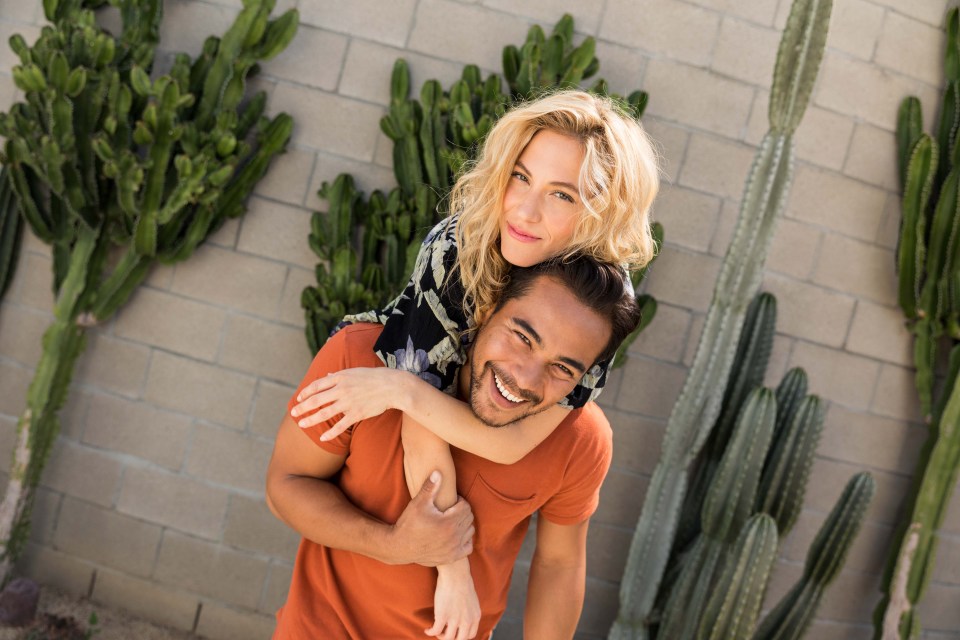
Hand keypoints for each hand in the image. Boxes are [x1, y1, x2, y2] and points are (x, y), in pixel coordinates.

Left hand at [290, 367, 409, 438]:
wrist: (392, 386)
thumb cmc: (375, 377)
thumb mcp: (355, 371)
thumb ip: (340, 375)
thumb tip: (328, 376)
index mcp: (340, 378)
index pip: (317, 385)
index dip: (306, 392)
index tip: (299, 398)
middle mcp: (341, 390)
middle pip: (316, 400)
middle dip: (302, 407)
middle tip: (293, 413)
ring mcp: (348, 402)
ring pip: (324, 413)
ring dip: (310, 420)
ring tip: (301, 424)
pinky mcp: (357, 414)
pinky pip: (340, 426)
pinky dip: (330, 433)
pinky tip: (322, 438)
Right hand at [390, 471, 474, 565]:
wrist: (400, 547)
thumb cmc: (409, 523)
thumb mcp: (418, 503)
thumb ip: (430, 487)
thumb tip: (438, 472)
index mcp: (449, 522)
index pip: (466, 506)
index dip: (459, 501)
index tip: (449, 502)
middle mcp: (454, 537)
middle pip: (469, 518)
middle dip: (462, 511)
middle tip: (449, 510)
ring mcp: (454, 549)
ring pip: (470, 531)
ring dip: (464, 524)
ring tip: (452, 521)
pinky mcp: (451, 557)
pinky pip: (468, 547)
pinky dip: (465, 540)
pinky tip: (455, 535)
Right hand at [426, 560, 480, 639]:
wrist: (455, 573)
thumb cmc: (462, 582)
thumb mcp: (472, 600)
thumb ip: (469, 610)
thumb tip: (462, 615)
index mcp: (475, 616)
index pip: (470, 635)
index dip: (461, 636)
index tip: (454, 632)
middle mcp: (467, 620)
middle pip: (460, 639)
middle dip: (451, 638)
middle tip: (444, 633)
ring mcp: (455, 619)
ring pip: (447, 638)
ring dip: (440, 636)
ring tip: (435, 631)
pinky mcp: (443, 616)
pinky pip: (435, 630)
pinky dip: (430, 632)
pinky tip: (427, 629)